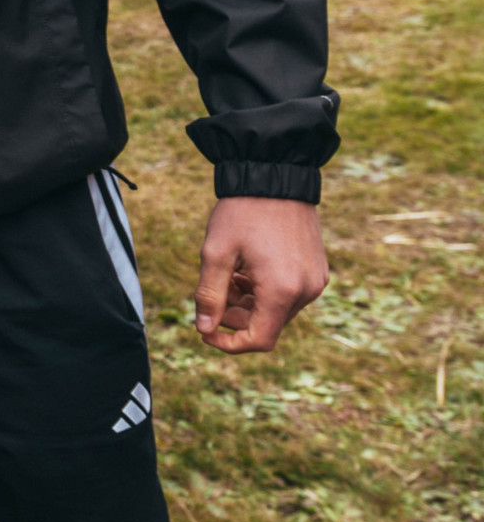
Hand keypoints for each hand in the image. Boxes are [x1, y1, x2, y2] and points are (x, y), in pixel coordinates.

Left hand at [194, 197, 325, 353]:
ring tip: (229, 272)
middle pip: (266, 325)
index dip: (230, 344)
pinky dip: (264, 291)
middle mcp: (306, 291)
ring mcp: (315, 281)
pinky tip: (247, 268)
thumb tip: (204, 329)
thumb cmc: (241, 213)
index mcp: (282, 290)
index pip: (259, 340)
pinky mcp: (317, 271)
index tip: (206, 332)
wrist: (274, 177)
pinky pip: (288, 295)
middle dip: (235, 316)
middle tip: (214, 290)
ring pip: (276, 310)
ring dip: (248, 302)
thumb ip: (208, 295)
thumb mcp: (215, 253)